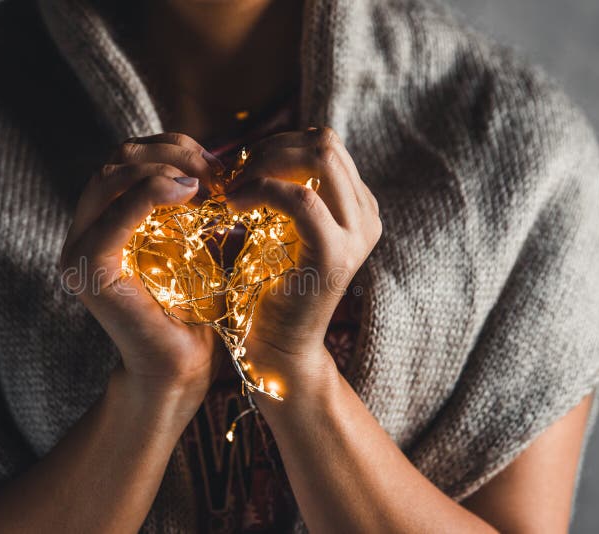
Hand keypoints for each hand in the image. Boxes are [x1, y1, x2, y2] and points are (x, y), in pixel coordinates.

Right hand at [60, 133, 226, 404]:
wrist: (182, 368)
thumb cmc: (194, 310)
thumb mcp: (195, 244)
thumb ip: (192, 206)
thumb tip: (218, 161)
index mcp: (104, 222)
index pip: (128, 159)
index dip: (172, 150)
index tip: (216, 165)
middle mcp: (83, 231)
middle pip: (117, 160)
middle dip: (171, 155)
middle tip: (215, 173)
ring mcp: (79, 250)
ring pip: (111, 177)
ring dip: (163, 170)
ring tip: (204, 185)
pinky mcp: (89, 269)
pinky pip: (116, 215)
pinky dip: (151, 194)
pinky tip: (187, 194)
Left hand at [226, 127, 381, 396]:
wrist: (277, 348)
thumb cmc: (266, 287)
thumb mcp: (276, 228)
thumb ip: (279, 190)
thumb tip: (251, 152)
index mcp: (356, 205)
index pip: (323, 145)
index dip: (277, 145)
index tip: (241, 168)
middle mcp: (365, 214)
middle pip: (325, 142)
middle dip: (271, 149)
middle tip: (235, 174)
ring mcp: (356, 234)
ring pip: (320, 158)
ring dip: (265, 165)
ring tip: (233, 189)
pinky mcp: (334, 254)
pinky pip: (301, 199)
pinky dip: (261, 191)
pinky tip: (233, 206)